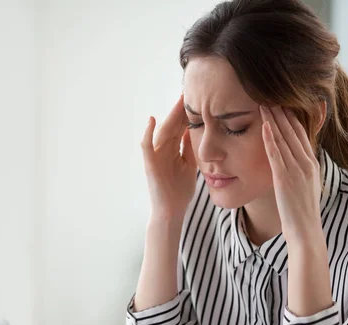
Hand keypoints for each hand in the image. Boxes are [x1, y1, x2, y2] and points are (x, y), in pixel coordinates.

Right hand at [141, 94, 196, 219]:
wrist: (172, 211)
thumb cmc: (180, 191)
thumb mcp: (191, 165)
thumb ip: (191, 148)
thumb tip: (198, 129)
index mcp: (174, 149)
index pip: (182, 126)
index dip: (190, 112)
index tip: (200, 97)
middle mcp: (163, 149)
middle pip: (174, 125)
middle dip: (182, 109)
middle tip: (190, 90)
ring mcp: (156, 156)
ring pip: (163, 131)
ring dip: (170, 115)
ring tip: (178, 100)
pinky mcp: (150, 164)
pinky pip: (147, 146)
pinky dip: (147, 133)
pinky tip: (152, 120)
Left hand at [260, 105, 321, 243]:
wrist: (306, 232)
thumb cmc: (302, 213)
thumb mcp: (305, 188)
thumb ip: (301, 173)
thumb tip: (295, 164)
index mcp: (312, 165)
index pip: (301, 135)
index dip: (292, 118)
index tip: (282, 103)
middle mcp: (306, 164)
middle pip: (293, 132)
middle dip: (282, 112)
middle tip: (271, 95)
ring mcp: (296, 170)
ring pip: (284, 139)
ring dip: (273, 119)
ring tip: (264, 103)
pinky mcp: (284, 178)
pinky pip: (276, 154)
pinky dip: (270, 138)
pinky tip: (264, 125)